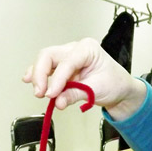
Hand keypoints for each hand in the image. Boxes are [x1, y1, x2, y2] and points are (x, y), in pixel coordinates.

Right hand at [23, 38, 145, 120]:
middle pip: (49, 56)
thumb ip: (76, 94)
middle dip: (41, 74)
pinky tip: (30, 81)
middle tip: (40, 92)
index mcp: (88, 49)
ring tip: (37, 91)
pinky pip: (47, 69)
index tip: (51, 94)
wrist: (121, 90)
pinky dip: (39, 76)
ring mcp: (68, 58)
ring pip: (45, 61)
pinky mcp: (64, 68)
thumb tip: (58, 101)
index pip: (67, 62)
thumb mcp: (97, 90)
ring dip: (38, 76)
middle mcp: (76, 49)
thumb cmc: (115, 84)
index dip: (57, 79)